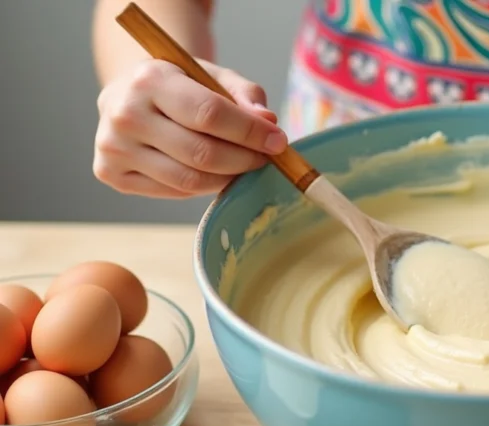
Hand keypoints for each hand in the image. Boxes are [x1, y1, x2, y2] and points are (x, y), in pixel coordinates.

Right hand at [94, 59, 286, 198]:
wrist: (129, 92)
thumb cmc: (179, 84)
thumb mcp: (212, 75)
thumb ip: (245, 94)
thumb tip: (269, 122)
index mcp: (149, 79)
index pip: (209, 114)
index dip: (249, 132)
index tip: (278, 142)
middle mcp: (125, 114)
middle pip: (201, 153)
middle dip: (244, 160)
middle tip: (266, 159)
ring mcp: (114, 147)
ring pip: (189, 180)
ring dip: (227, 178)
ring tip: (244, 167)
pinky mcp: (112, 173)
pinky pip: (173, 191)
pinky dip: (203, 186)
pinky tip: (214, 172)